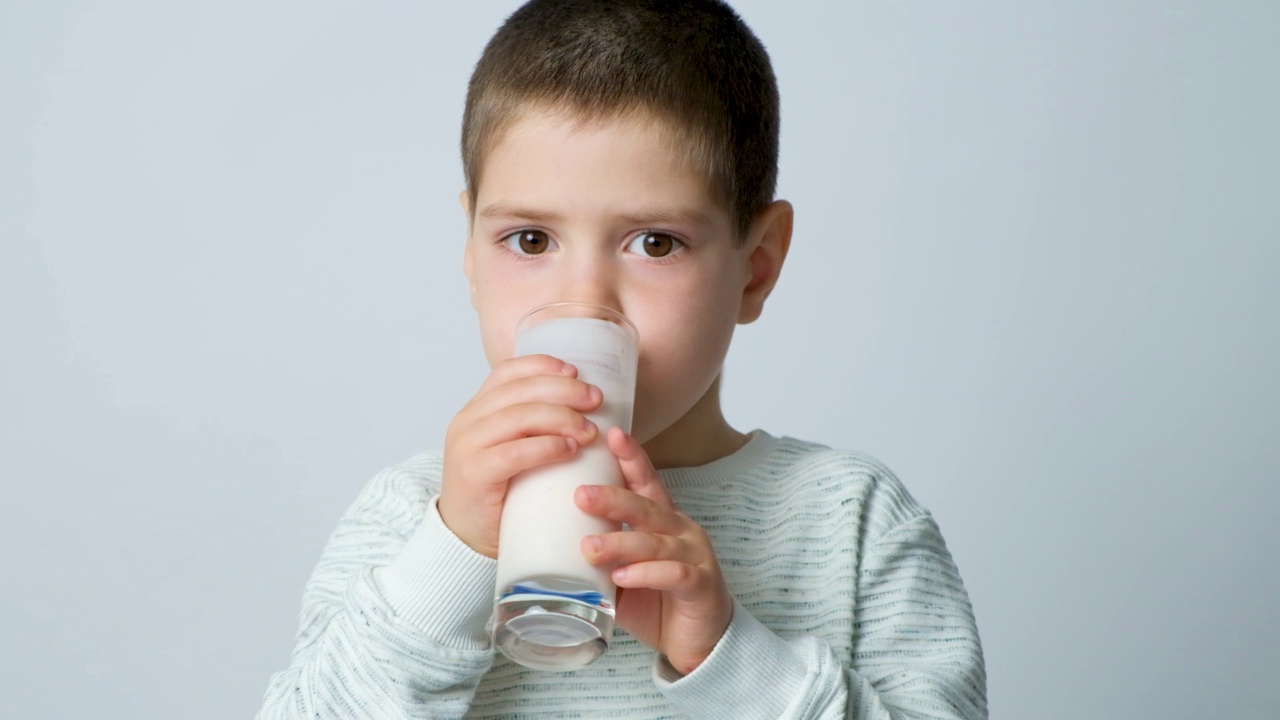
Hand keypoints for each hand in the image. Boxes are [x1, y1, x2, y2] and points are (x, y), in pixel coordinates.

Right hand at [438, 354, 601, 557]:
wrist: (465, 538)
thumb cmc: (498, 493)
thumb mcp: (510, 448)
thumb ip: (531, 426)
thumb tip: (582, 403)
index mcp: (476, 410)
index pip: (508, 372)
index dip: (543, 366)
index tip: (576, 372)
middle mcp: (467, 422)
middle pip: (520, 390)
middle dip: (563, 390)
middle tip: (595, 400)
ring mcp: (467, 447)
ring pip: (519, 416)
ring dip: (561, 417)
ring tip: (589, 430)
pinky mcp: (474, 474)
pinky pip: (514, 452)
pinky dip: (546, 446)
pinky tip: (570, 449)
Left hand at [575, 427, 732, 675]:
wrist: (700, 641)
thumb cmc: (656, 601)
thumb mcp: (622, 572)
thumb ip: (599, 555)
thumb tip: (544, 541)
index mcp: (663, 520)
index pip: (646, 482)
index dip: (631, 457)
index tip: (611, 434)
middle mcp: (681, 530)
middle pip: (647, 507)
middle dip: (613, 498)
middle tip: (580, 495)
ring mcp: (695, 556)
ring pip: (656, 542)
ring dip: (622, 543)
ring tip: (589, 547)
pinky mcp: (701, 586)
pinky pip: (673, 575)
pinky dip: (646, 574)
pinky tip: (622, 576)